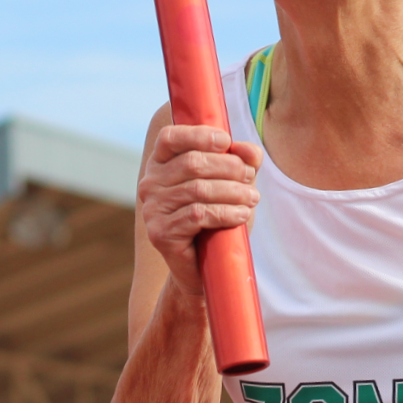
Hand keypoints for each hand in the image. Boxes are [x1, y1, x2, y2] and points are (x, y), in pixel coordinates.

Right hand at [136, 124, 261, 294]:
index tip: (226, 141)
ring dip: (233, 191)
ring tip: (252, 199)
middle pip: (192, 163)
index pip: (170, 138)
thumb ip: (241, 162)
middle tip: (250, 177)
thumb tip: (248, 149)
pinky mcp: (161, 232)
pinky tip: (242, 215)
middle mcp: (150, 183)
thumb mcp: (232, 185)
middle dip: (228, 167)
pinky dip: (225, 213)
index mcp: (160, 164)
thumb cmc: (217, 219)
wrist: (204, 267)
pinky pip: (198, 215)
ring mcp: (152, 209)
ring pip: (198, 189)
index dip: (198, 135)